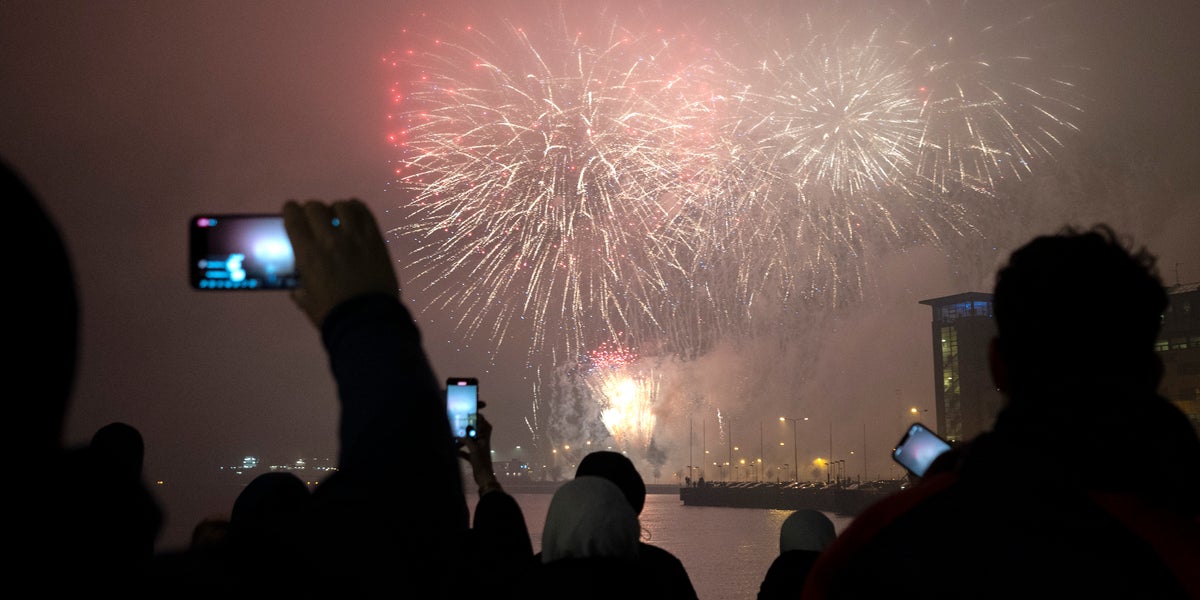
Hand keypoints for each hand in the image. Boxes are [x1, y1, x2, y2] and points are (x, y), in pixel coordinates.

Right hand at [282, 199, 399, 326]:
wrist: (368, 321)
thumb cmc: (334, 314)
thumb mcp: (308, 302)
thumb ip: (301, 291)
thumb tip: (298, 289)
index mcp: (308, 255)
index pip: (294, 218)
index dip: (290, 210)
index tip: (291, 211)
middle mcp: (330, 240)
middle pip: (316, 207)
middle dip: (311, 210)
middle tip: (313, 219)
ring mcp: (355, 238)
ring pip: (342, 206)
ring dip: (335, 209)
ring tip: (336, 218)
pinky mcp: (376, 240)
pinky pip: (365, 213)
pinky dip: (356, 208)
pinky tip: (353, 214)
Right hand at [458, 411, 500, 493]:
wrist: (484, 478)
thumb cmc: (481, 463)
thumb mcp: (474, 449)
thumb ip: (467, 440)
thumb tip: (458, 434)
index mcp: (485, 440)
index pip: (486, 426)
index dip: (481, 419)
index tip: (474, 413)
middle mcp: (482, 444)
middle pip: (478, 432)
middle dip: (471, 427)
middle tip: (463, 422)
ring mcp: (478, 451)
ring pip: (471, 442)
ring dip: (464, 439)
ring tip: (456, 435)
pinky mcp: (474, 458)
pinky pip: (466, 452)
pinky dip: (460, 450)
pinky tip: (453, 450)